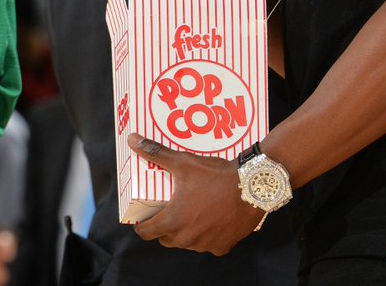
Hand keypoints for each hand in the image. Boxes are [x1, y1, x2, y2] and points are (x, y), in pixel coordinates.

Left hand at [127, 134, 262, 254]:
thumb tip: (133, 139)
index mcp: (173, 221)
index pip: (147, 233)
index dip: (142, 226)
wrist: (252, 186)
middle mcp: (187, 238)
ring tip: (190, 214)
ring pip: (188, 243)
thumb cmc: (215, 176)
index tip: (143, 219)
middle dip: (164, 228)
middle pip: (166, 239)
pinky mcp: (224, 246)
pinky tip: (211, 220)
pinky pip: (209, 244)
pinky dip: (208, 236)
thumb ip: (155, 153)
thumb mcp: (182, 162)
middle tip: (168, 211)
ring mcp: (206, 245)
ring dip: (186, 233)